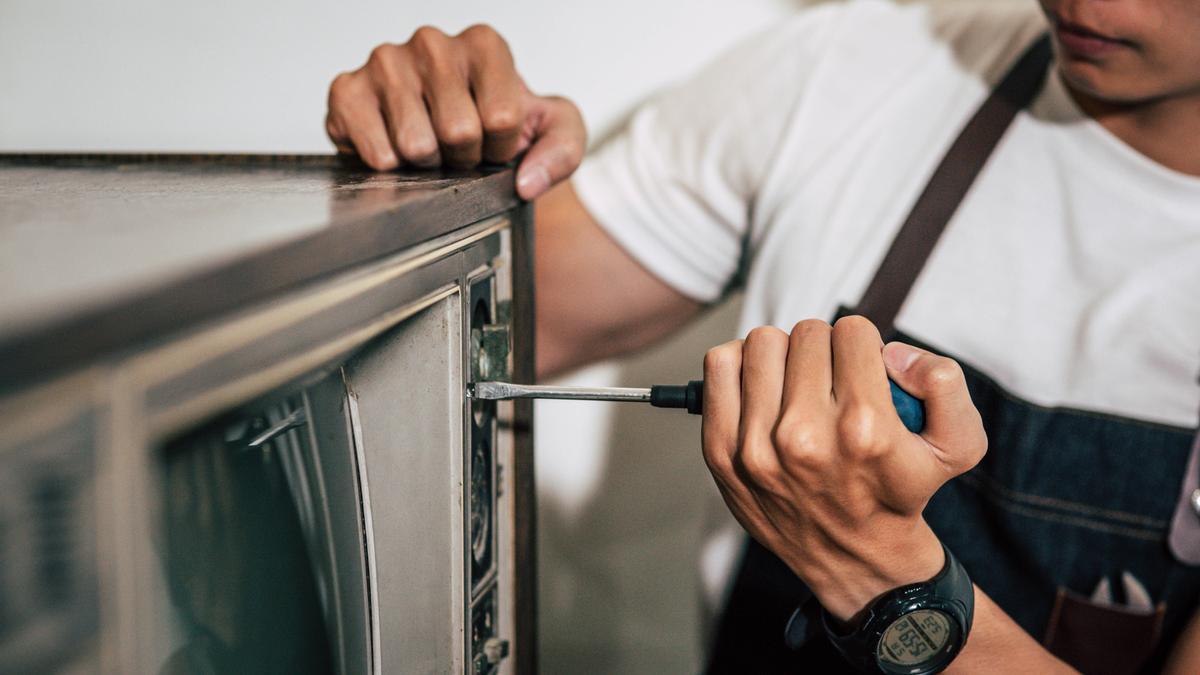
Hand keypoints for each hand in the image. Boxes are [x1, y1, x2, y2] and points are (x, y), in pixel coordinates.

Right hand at [326, 25, 586, 199]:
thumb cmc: (499, 127)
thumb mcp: (554, 132)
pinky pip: (376, 150)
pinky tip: (396, 149)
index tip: (494, 142)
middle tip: (459, 149)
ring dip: (429, 163)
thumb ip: (563, 151)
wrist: (451, 135)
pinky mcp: (347, 90)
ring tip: (430, 147)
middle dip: (464, 157)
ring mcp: (386, 62)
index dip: (501, 148)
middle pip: (459, 130)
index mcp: (484, 44)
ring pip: (417, 143)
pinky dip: (390, 165)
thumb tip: (527, 181)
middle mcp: (433, 43)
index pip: (502, 116)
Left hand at [701, 316, 986, 620]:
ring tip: (797, 385)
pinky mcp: (722, 451)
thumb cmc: (901, 491)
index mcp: (863, 429)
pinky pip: (720, 367)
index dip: (863, 346)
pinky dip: (739, 366)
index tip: (863, 372)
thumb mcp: (958, 445)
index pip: (852, 332)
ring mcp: (756, 446)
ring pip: (762, 343)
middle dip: (825, 349)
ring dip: (783, 355)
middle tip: (832, 382)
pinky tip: (763, 388)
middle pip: (806, 334)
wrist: (853, 555)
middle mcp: (805, 437)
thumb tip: (893, 352)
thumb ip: (946, 382)